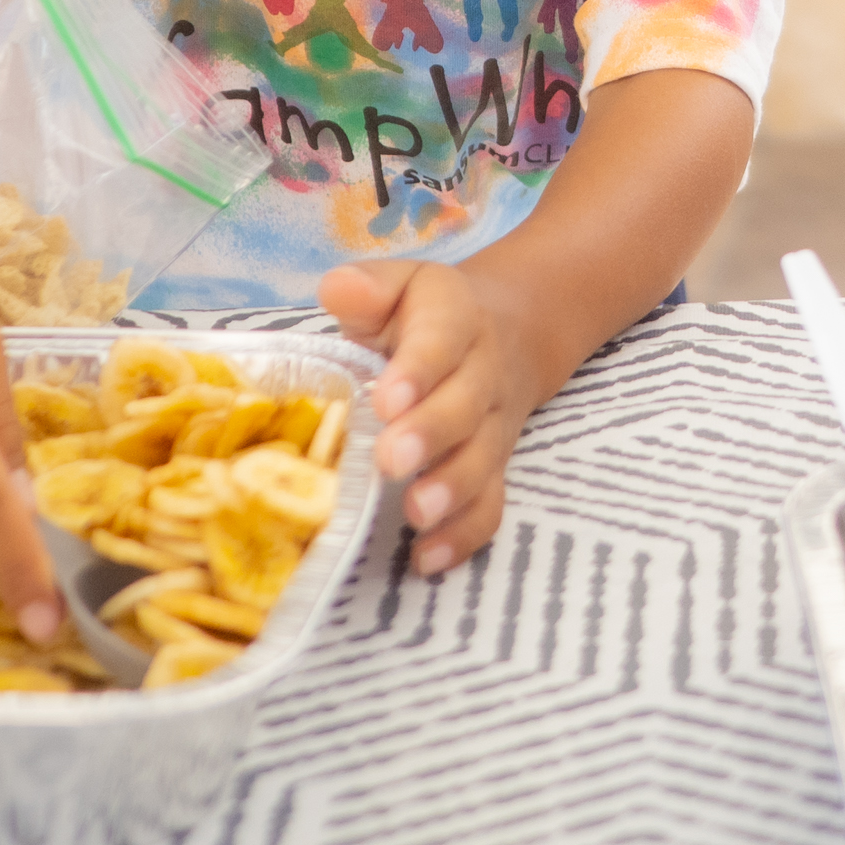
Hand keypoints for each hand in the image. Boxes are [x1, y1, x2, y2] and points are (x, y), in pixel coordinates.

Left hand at [317, 257, 533, 574]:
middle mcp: (482, 372)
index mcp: (455, 317)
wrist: (506, 332)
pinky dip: (465, 535)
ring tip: (415, 513)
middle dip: (432, 433)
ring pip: (483, 459)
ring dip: (452, 488)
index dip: (418, 369)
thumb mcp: (400, 286)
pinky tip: (428, 558)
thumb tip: (338, 289)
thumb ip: (368, 289)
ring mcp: (493, 425)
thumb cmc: (421, 317)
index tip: (386, 398)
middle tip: (391, 460)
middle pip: (467, 404)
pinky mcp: (493, 468)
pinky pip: (491, 504)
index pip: (441, 339)